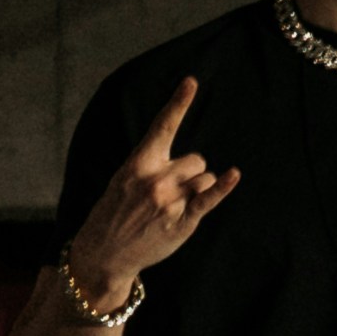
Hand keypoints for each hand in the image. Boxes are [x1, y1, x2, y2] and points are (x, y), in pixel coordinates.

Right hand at [64, 77, 240, 294]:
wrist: (103, 253)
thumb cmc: (115, 213)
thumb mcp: (124, 180)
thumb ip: (152, 165)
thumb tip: (193, 162)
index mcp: (138, 164)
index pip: (162, 127)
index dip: (178, 103)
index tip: (191, 82)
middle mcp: (155, 179)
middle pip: (197, 160)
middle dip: (190, 172)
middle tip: (169, 193)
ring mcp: (169, 201)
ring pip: (204, 179)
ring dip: (197, 190)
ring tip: (172, 209)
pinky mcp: (182, 222)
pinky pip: (207, 199)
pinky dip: (222, 187)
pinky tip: (233, 175)